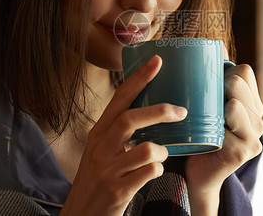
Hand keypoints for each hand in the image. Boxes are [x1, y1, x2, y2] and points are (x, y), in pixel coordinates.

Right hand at [60, 55, 186, 215]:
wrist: (80, 215)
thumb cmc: (97, 178)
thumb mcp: (102, 150)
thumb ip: (120, 132)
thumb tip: (152, 109)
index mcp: (99, 132)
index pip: (119, 99)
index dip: (139, 78)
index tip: (157, 61)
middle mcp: (100, 147)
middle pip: (130, 119)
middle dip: (159, 111)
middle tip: (181, 111)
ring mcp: (108, 170)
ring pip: (146, 149)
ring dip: (161, 151)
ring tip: (162, 156)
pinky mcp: (117, 191)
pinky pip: (148, 173)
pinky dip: (157, 170)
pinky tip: (154, 172)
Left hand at [185, 62, 262, 214]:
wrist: (196, 174)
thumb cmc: (199, 135)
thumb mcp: (208, 105)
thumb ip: (215, 79)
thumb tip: (219, 46)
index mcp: (252, 105)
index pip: (244, 72)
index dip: (225, 71)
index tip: (210, 84)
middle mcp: (258, 120)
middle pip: (239, 84)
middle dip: (220, 85)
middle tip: (204, 99)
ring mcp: (252, 138)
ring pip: (235, 106)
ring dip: (217, 108)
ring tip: (205, 117)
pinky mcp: (241, 153)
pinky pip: (224, 131)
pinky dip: (211, 131)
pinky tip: (206, 136)